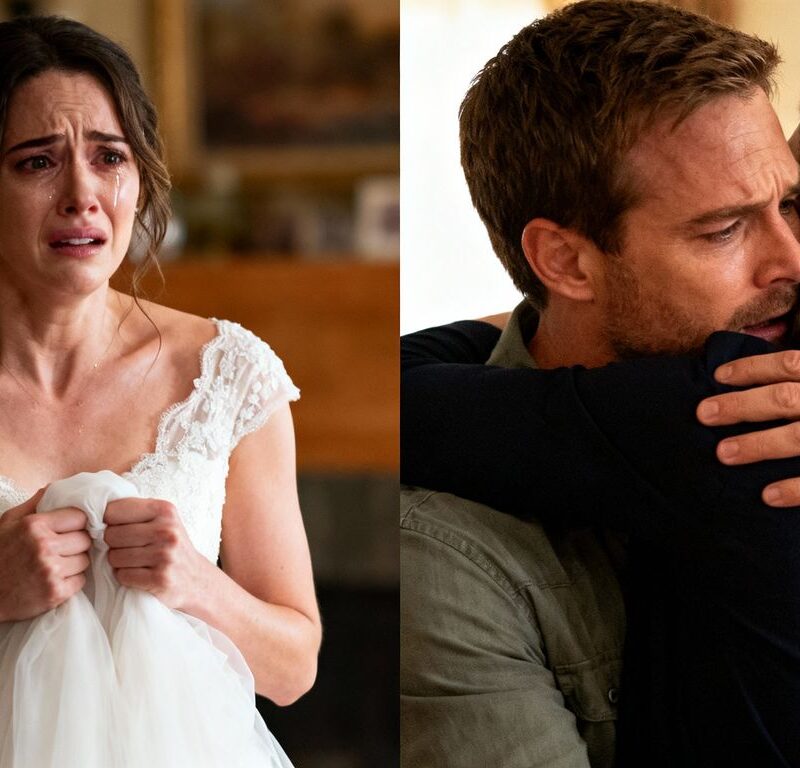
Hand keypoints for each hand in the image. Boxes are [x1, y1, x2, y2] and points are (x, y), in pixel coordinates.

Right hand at [0, 489, 90, 620]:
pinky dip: (71, 581)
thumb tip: (54, 488)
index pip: (79, 517)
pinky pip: (80, 580)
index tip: (70, 529)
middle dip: (76, 543)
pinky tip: (55, 579)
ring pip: (85, 560)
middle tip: (62, 549)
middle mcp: (44, 546)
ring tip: (56, 564)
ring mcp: (50, 571)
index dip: (76, 523)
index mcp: (34, 525)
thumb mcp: (8, 523)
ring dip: (75, 562)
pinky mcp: (55, 593)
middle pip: (85, 539)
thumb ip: (33, 504)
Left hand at [104, 498, 209, 609]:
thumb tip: (93, 512)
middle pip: (111, 535)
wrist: (196, 578)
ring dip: (119, 562)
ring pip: (114, 557)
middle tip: (129, 548)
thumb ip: (135, 511)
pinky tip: (140, 574)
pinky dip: (126, 577)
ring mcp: (165, 555)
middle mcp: (167, 530)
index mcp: (165, 510)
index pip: (113, 511)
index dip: (108, 522)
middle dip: (113, 544)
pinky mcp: (160, 579)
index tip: (117, 528)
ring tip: (136, 561)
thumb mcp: (162, 519)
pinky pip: (123, 576)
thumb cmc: (170, 545)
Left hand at [696, 349, 799, 505]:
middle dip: (742, 406)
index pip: (791, 364)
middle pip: (787, 398)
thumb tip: (758, 381)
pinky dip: (796, 488)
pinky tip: (767, 496)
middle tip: (704, 414)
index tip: (718, 376)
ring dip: (760, 445)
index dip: (752, 367)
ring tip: (722, 453)